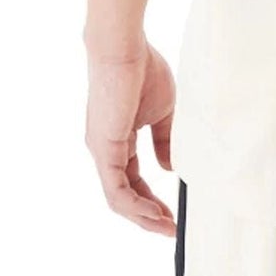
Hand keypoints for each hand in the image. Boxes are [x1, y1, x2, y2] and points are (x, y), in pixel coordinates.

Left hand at [84, 38, 178, 236]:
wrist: (124, 48)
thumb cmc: (143, 70)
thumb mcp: (162, 111)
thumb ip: (163, 140)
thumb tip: (169, 168)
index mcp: (117, 138)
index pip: (133, 178)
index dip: (152, 197)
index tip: (174, 210)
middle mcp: (104, 149)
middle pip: (124, 195)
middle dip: (148, 215)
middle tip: (171, 228)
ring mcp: (101, 151)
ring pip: (119, 198)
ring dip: (143, 216)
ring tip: (166, 226)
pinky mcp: (104, 149)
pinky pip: (116, 189)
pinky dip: (135, 205)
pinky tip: (153, 213)